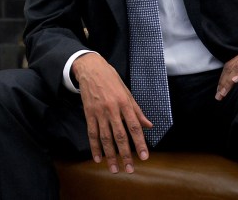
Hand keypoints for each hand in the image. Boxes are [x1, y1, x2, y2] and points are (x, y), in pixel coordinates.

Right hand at [71, 53, 152, 173]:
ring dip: (110, 155)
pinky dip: (94, 147)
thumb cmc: (111, 79)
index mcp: (124, 103)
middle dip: (126, 154)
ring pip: (105, 138)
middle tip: (130, 169)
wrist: (91, 69)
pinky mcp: (89, 114)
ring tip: (115, 169)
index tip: (144, 157)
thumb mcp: (127, 92)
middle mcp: (112, 109)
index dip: (140, 143)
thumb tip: (149, 125)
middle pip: (120, 136)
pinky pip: (92, 133)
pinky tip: (98, 158)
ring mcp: (99, 112)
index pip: (134, 126)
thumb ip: (137, 110)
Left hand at [215, 49, 237, 100]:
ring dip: (228, 82)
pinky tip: (234, 82)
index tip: (219, 92)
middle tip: (219, 96)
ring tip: (223, 93)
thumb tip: (237, 87)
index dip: (222, 79)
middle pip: (230, 68)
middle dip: (222, 83)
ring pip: (237, 68)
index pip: (229, 67)